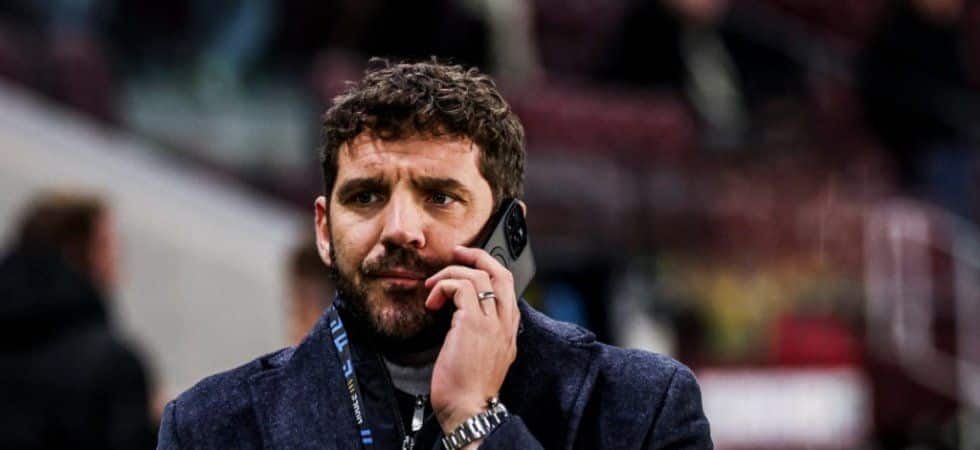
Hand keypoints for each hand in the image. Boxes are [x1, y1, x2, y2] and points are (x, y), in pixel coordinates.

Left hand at [424, 245, 519, 433]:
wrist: (468, 409)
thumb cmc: (470, 388)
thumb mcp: (486, 357)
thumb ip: (485, 334)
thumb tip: (464, 316)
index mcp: (509, 330)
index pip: (506, 286)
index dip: (488, 269)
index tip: (468, 265)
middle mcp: (505, 322)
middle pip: (499, 272)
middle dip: (477, 256)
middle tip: (456, 254)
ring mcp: (491, 322)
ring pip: (476, 276)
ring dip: (449, 275)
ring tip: (432, 289)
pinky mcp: (472, 324)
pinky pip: (459, 287)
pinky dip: (442, 287)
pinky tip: (431, 302)